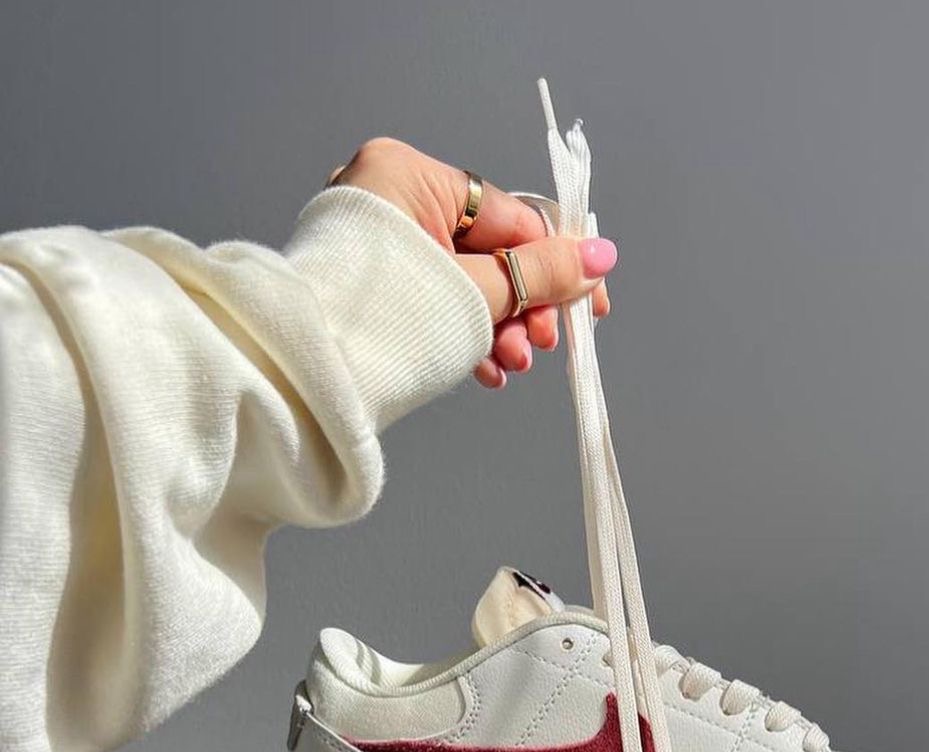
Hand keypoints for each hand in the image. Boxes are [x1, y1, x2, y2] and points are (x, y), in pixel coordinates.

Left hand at [327, 137, 614, 389]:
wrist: (309, 381)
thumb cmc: (389, 324)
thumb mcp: (479, 294)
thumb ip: (542, 275)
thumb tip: (601, 258)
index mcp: (409, 176)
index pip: (508, 218)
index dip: (555, 265)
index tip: (587, 305)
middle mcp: (390, 199)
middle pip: (489, 253)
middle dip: (524, 306)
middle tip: (545, 344)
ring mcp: (377, 246)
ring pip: (464, 284)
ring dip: (501, 328)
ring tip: (514, 363)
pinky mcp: (373, 290)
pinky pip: (435, 303)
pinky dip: (466, 335)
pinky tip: (489, 370)